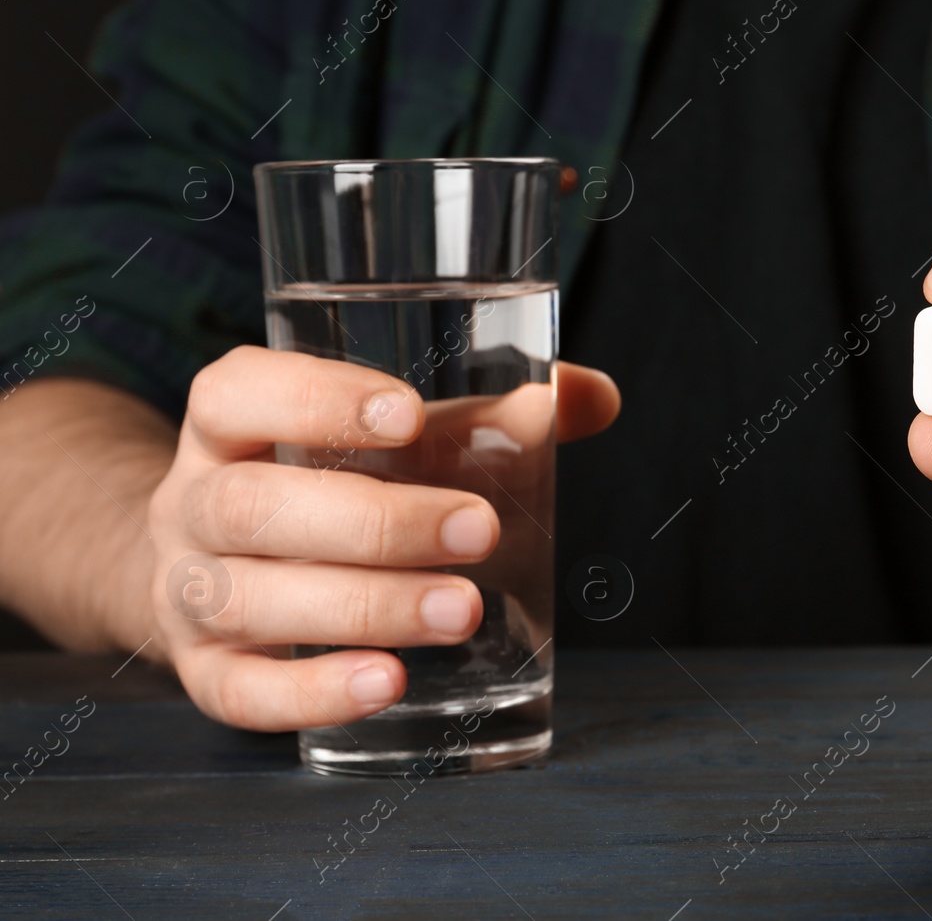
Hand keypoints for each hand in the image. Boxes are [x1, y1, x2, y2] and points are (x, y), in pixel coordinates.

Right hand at [144, 346, 618, 731]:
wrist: (224, 563)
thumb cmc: (336, 483)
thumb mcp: (401, 441)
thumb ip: (492, 417)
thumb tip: (591, 395)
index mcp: (230, 422)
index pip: (237, 392)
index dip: (317, 399)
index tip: (411, 414)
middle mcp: (193, 502)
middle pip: (252, 506)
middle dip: (373, 522)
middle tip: (478, 530)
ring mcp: (188, 591)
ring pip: (248, 599)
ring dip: (362, 607)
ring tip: (461, 612)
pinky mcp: (206, 671)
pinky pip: (240, 691)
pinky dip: (313, 691)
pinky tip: (388, 682)